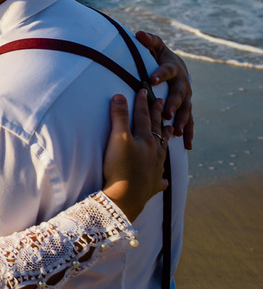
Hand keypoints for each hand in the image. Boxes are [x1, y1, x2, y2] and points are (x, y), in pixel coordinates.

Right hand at [102, 88, 169, 221]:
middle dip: (157, 115)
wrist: (125, 197)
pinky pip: (159, 179)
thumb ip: (119, 117)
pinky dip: (161, 176)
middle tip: (161, 102)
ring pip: (163, 151)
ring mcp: (155, 168)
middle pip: (156, 130)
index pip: (143, 116)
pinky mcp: (152, 184)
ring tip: (171, 132)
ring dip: (166, 140)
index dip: (142, 103)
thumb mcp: (117, 138)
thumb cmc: (121, 167)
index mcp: (145, 139)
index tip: (144, 90)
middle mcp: (154, 152)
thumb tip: (119, 95)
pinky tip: (163, 178)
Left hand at [138, 30, 194, 150]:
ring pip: (186, 110)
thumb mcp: (155, 46)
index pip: (167, 70)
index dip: (160, 74)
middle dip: (173, 103)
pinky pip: (189, 121)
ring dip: (182, 120)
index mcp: (173, 68)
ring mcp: (186, 97)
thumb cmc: (160, 56)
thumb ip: (148, 41)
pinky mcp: (186, 107)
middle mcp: (183, 83)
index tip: (151, 79)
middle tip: (167, 113)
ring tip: (177, 131)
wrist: (176, 66)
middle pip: (179, 94)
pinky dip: (189, 132)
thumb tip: (138, 33)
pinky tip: (187, 145)